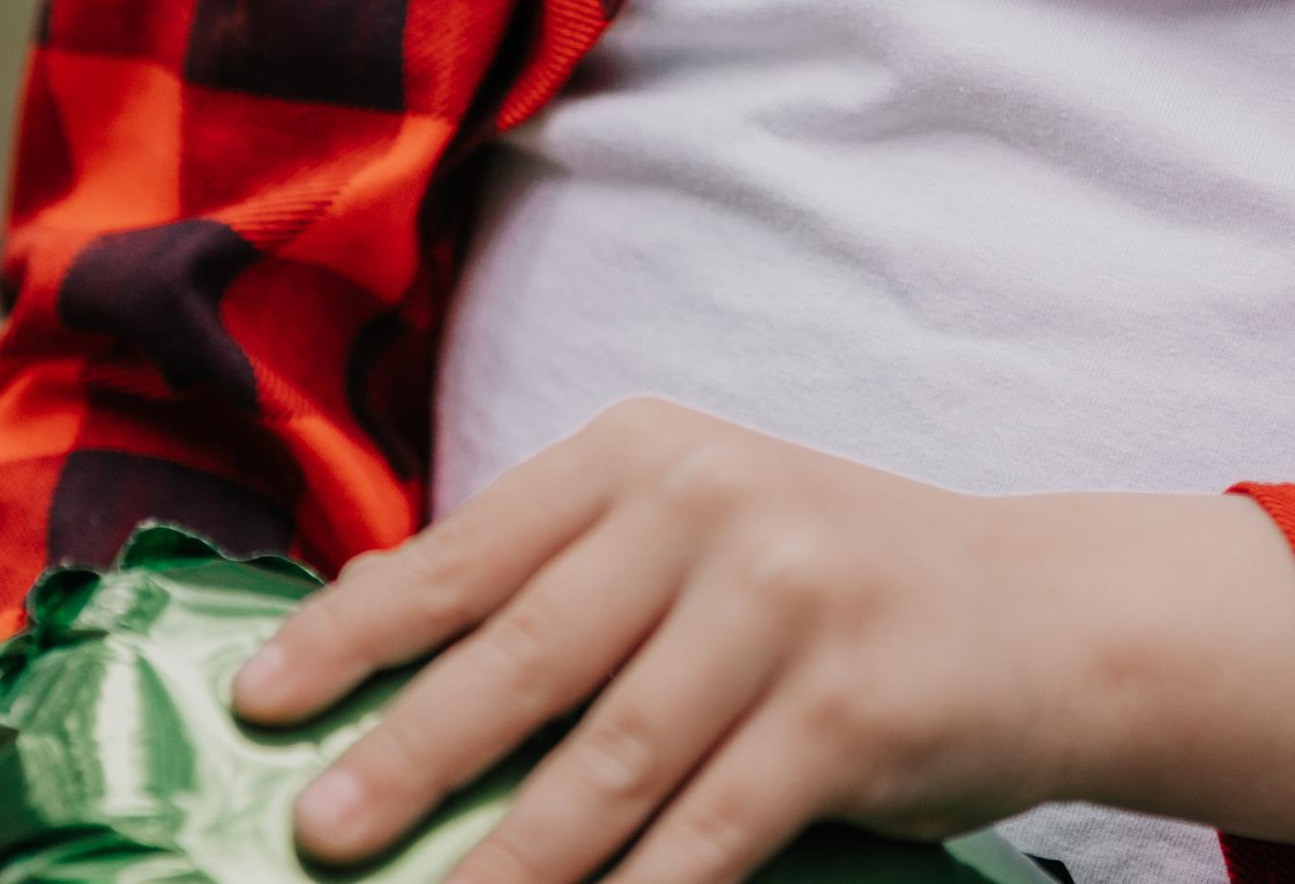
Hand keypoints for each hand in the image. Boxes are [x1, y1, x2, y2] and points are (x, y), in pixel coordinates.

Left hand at [231, 402, 1294, 883]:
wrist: (1033, 612)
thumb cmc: (824, 588)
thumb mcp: (692, 537)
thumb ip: (557, 579)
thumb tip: (373, 648)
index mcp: (647, 452)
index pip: (473, 547)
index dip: (360, 630)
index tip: (261, 700)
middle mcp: (709, 502)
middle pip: (525, 653)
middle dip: (408, 754)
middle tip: (318, 833)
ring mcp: (782, 598)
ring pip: (607, 760)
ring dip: (505, 861)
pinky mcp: (844, 706)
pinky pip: (708, 831)